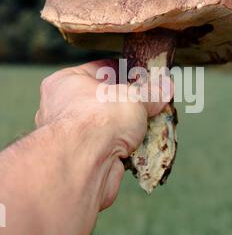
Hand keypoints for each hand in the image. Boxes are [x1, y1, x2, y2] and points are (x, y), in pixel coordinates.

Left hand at [35, 60, 171, 209]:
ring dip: (130, 127)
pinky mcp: (85, 158)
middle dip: (130, 103)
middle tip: (152, 102)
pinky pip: (111, 147)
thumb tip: (164, 88)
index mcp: (66, 82)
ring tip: (151, 123)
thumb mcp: (134, 96)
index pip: (100, 69)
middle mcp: (64, 107)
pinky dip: (126, 147)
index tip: (146, 77)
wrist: (86, 165)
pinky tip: (142, 145)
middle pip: (106, 99)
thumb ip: (150, 93)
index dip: (126, 72)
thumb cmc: (98, 119)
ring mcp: (74, 136)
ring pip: (110, 126)